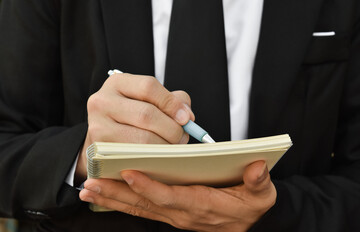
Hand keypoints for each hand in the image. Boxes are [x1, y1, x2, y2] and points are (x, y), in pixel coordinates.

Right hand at [75, 73, 194, 182]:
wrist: (105, 140)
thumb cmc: (133, 117)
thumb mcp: (149, 101)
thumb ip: (172, 101)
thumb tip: (187, 116)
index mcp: (117, 83)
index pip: (148, 87)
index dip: (171, 103)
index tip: (187, 118)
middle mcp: (102, 101)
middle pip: (146, 114)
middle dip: (172, 129)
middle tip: (183, 137)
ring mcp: (97, 126)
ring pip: (142, 139)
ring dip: (165, 146)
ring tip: (173, 148)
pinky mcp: (100, 151)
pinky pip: (135, 157)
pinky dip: (153, 159)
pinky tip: (160, 158)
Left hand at [79, 160, 275, 231]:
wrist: (247, 223)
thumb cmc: (251, 205)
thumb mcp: (261, 195)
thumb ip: (259, 182)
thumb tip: (257, 167)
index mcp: (203, 205)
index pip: (171, 197)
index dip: (150, 187)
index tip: (129, 173)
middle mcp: (183, 213)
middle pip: (146, 204)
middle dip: (117, 194)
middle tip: (91, 185)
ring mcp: (174, 215)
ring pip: (139, 208)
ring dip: (113, 199)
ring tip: (88, 191)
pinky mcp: (169, 213)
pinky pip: (142, 209)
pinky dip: (122, 202)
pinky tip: (104, 196)